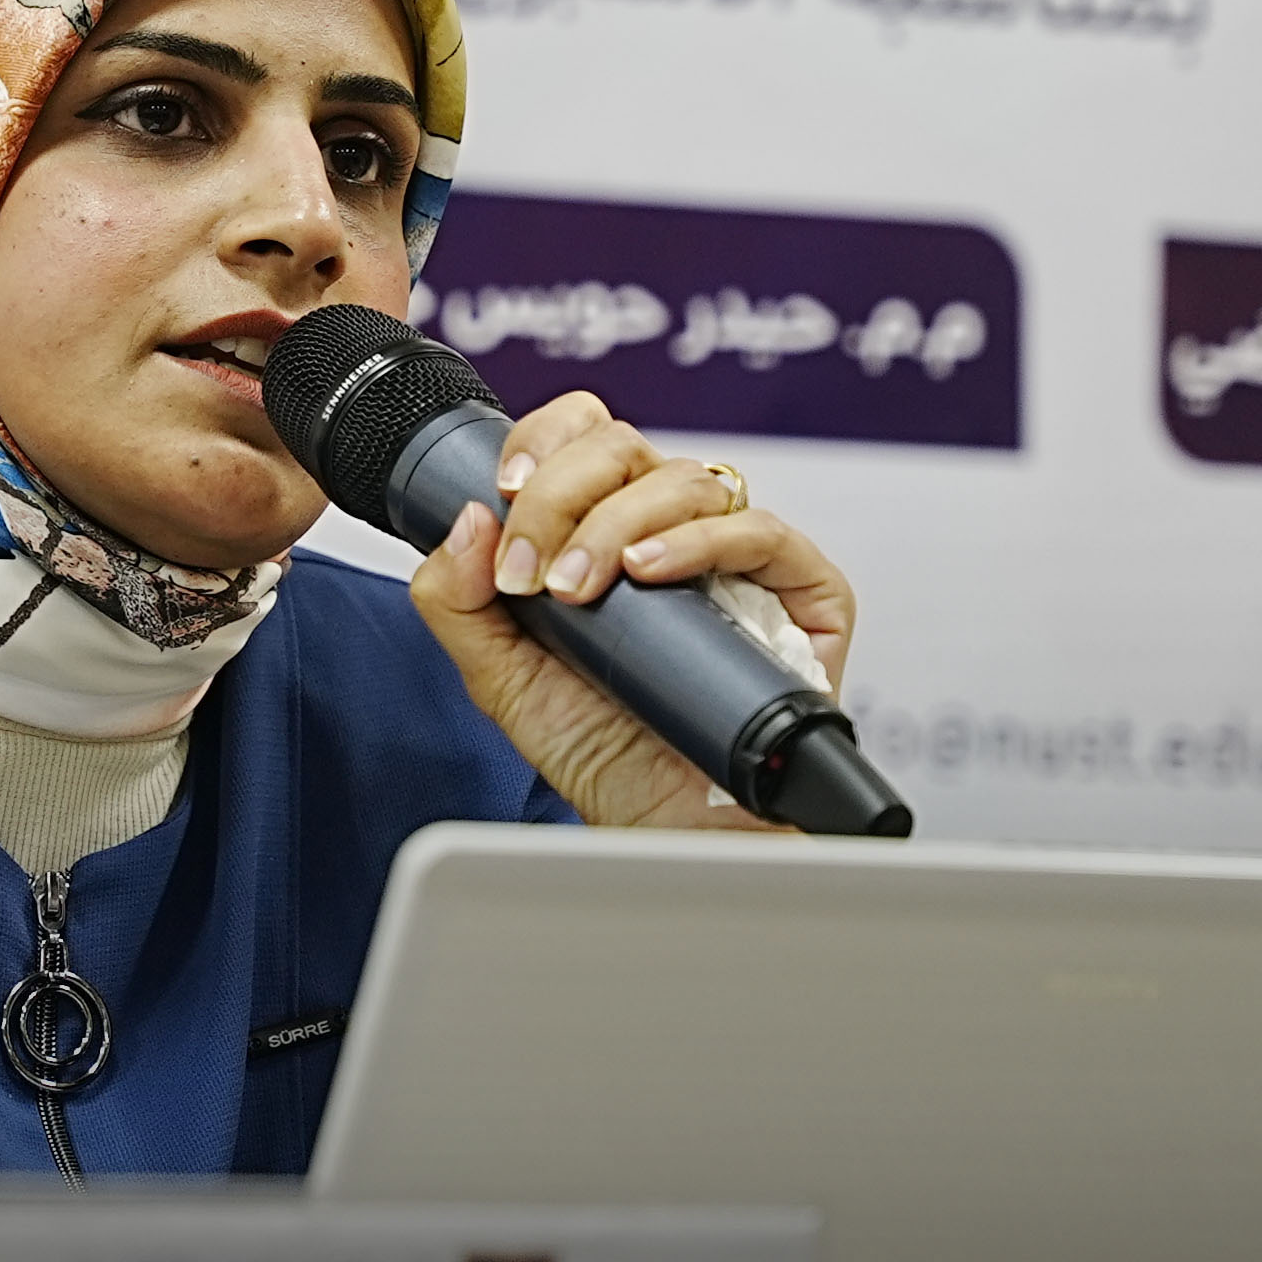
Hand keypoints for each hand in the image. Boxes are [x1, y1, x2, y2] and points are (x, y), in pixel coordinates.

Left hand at [404, 392, 856, 830]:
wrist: (667, 827)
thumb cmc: (602, 752)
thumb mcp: (498, 677)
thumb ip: (457, 598)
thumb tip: (467, 517)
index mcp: (609, 527)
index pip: (586, 433)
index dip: (544, 440)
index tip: (503, 489)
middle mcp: (676, 530)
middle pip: (625, 446)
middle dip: (561, 495)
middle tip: (533, 573)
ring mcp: (743, 556)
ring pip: (686, 480)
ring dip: (615, 525)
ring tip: (578, 592)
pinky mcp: (805, 591)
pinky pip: (761, 531)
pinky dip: (698, 542)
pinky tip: (649, 575)